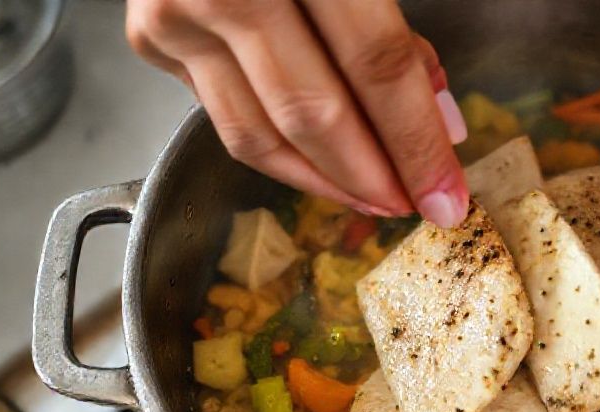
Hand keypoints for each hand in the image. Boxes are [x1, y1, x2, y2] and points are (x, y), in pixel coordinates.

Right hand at [126, 0, 469, 226]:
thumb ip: (393, 29)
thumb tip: (436, 117)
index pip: (375, 65)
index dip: (418, 141)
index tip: (448, 195)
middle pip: (314, 113)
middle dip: (373, 177)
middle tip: (412, 205)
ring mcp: (177, 14)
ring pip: (258, 137)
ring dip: (323, 182)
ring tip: (370, 197)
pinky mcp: (152, 37)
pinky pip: (225, 119)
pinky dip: (278, 151)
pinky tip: (318, 164)